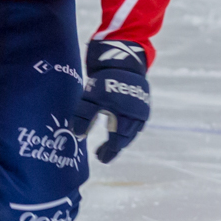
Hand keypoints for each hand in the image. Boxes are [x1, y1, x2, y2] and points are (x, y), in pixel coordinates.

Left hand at [70, 40, 149, 163]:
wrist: (123, 61)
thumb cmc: (104, 81)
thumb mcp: (90, 98)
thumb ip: (84, 118)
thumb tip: (78, 135)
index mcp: (124, 117)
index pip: (117, 142)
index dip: (108, 152)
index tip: (100, 158)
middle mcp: (136, 117)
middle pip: (125, 139)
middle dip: (113, 148)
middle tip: (101, 154)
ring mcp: (142, 111)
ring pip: (131, 132)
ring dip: (120, 139)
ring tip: (108, 143)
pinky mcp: (143, 104)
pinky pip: (136, 123)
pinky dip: (127, 129)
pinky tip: (118, 128)